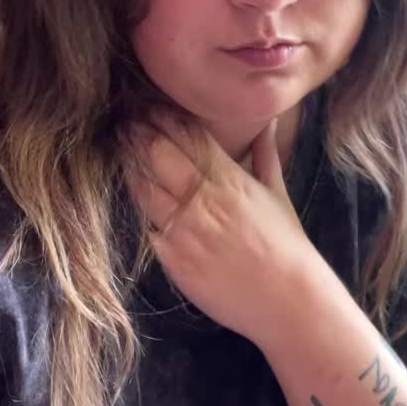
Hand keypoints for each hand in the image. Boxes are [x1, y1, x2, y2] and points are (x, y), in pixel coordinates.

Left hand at [121, 109, 321, 344]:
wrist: (286, 299)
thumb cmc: (286, 245)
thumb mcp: (278, 193)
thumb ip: (266, 154)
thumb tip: (266, 120)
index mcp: (230, 179)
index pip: (188, 136)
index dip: (163, 117)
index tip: (147, 106)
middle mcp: (204, 199)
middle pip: (159, 154)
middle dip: (138, 134)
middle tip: (124, 121)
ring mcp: (185, 230)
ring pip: (145, 187)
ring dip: (131, 166)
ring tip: (119, 149)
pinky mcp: (173, 259)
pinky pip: (146, 226)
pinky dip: (138, 208)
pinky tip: (131, 194)